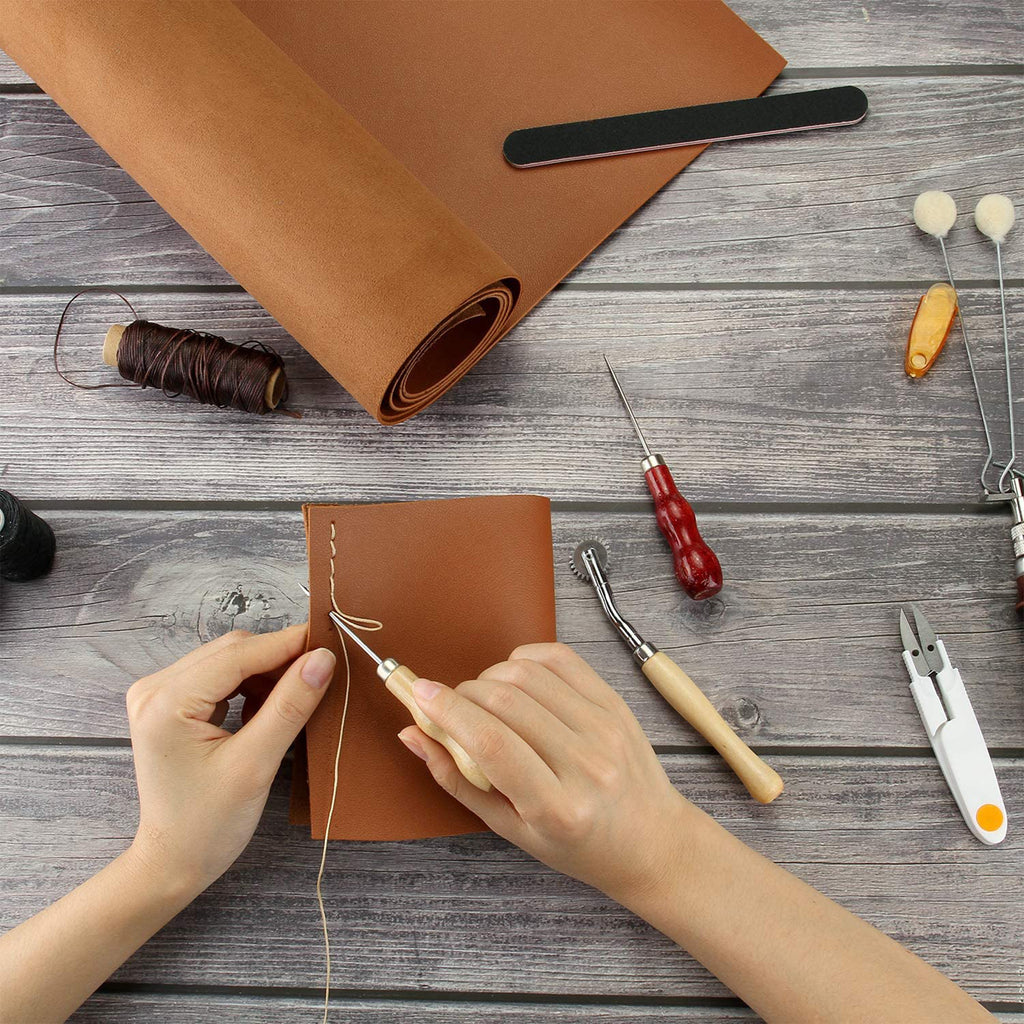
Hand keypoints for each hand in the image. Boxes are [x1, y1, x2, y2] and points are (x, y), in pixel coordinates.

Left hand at [125, 625, 334, 895]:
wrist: (173, 862)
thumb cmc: (208, 824)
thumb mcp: (256, 764)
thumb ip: (289, 706)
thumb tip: (323, 660)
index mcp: (165, 702)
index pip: (237, 655)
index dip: (287, 644)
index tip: (330, 641)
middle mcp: (154, 689)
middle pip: (231, 651)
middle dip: (278, 657)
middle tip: (322, 669)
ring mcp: (158, 695)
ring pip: (227, 660)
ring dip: (266, 670)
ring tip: (297, 693)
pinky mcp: (169, 705)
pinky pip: (218, 676)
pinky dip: (249, 684)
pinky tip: (269, 704)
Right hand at [397, 642, 692, 903]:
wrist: (651, 841)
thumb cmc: (577, 846)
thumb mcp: (510, 829)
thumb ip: (457, 780)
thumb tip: (413, 734)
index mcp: (556, 807)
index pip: (490, 742)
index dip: (448, 710)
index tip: (419, 693)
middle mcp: (585, 763)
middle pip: (505, 701)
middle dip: (464, 694)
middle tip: (451, 706)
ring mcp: (605, 728)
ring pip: (528, 674)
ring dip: (490, 677)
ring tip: (486, 701)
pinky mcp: (615, 703)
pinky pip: (560, 659)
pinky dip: (525, 659)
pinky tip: (516, 679)